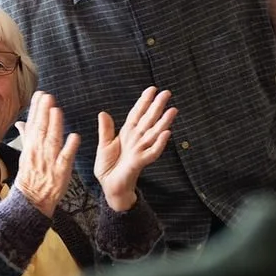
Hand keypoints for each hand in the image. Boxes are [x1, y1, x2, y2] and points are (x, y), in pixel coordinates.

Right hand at [13, 91, 79, 217]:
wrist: (31, 200)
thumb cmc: (30, 176)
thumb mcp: (25, 155)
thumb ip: (26, 136)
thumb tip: (21, 122)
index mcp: (30, 147)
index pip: (33, 124)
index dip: (36, 109)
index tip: (40, 94)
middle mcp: (38, 152)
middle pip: (41, 129)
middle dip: (44, 112)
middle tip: (48, 97)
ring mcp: (49, 162)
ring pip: (52, 141)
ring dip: (55, 126)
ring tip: (57, 110)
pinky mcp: (60, 172)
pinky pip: (65, 158)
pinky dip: (69, 147)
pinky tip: (75, 136)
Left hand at [94, 87, 176, 210]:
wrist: (109, 187)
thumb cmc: (108, 167)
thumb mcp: (104, 145)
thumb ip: (106, 130)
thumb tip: (103, 112)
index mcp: (127, 133)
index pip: (137, 114)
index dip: (144, 102)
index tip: (151, 89)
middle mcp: (136, 139)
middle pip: (149, 120)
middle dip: (157, 106)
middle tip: (167, 93)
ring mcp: (140, 150)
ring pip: (154, 133)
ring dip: (164, 122)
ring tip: (173, 110)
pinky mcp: (140, 162)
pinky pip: (152, 152)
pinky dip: (159, 144)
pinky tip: (166, 134)